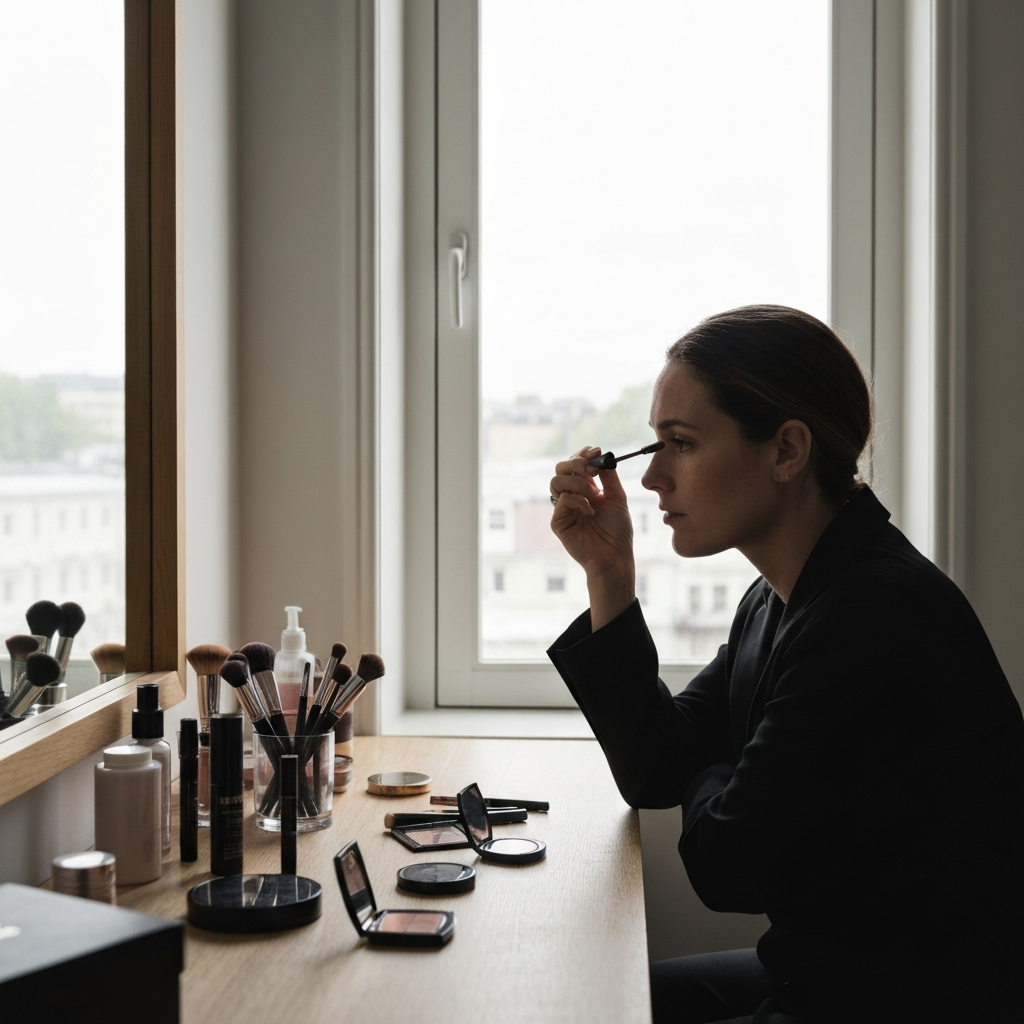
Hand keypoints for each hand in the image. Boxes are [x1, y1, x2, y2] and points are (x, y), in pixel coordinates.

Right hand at [550, 447, 634, 628]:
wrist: (615, 555)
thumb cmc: (618, 530)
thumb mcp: (617, 497)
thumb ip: (608, 476)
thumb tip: (602, 455)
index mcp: (585, 488)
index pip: (575, 464)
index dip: (582, 454)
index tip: (595, 451)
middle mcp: (571, 496)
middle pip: (560, 468)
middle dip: (575, 463)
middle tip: (591, 470)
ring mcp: (563, 508)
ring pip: (556, 481)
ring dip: (577, 481)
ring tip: (593, 494)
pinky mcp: (558, 521)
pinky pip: (562, 499)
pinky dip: (578, 500)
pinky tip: (590, 511)